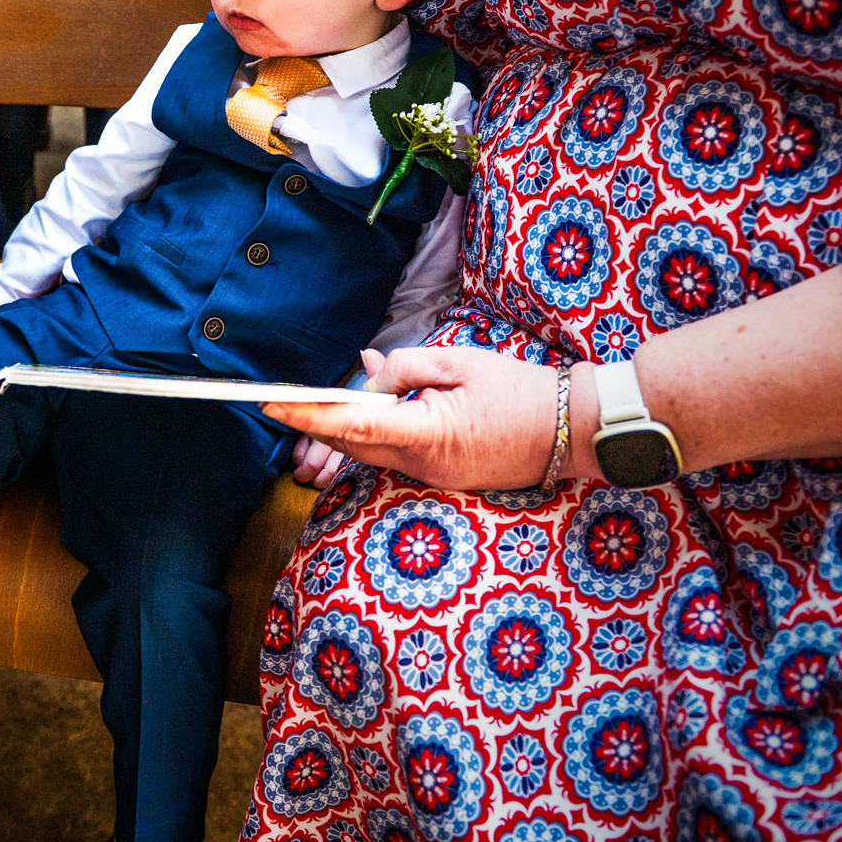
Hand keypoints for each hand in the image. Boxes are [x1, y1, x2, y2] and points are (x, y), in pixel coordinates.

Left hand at [265, 347, 564, 492]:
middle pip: (351, 445)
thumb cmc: (518, 390)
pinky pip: (395, 457)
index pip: (351, 425)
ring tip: (315, 402)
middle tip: (278, 400)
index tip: (271, 403)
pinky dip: (373, 436)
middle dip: (313, 423)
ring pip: (371, 453)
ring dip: (344, 429)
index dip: (306, 414)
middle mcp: (422, 464)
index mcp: (425, 433)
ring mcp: (432, 478)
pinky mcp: (441, 480)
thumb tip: (370, 375)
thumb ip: (405, 367)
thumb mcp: (458, 362)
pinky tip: (364, 413)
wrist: (570, 431)